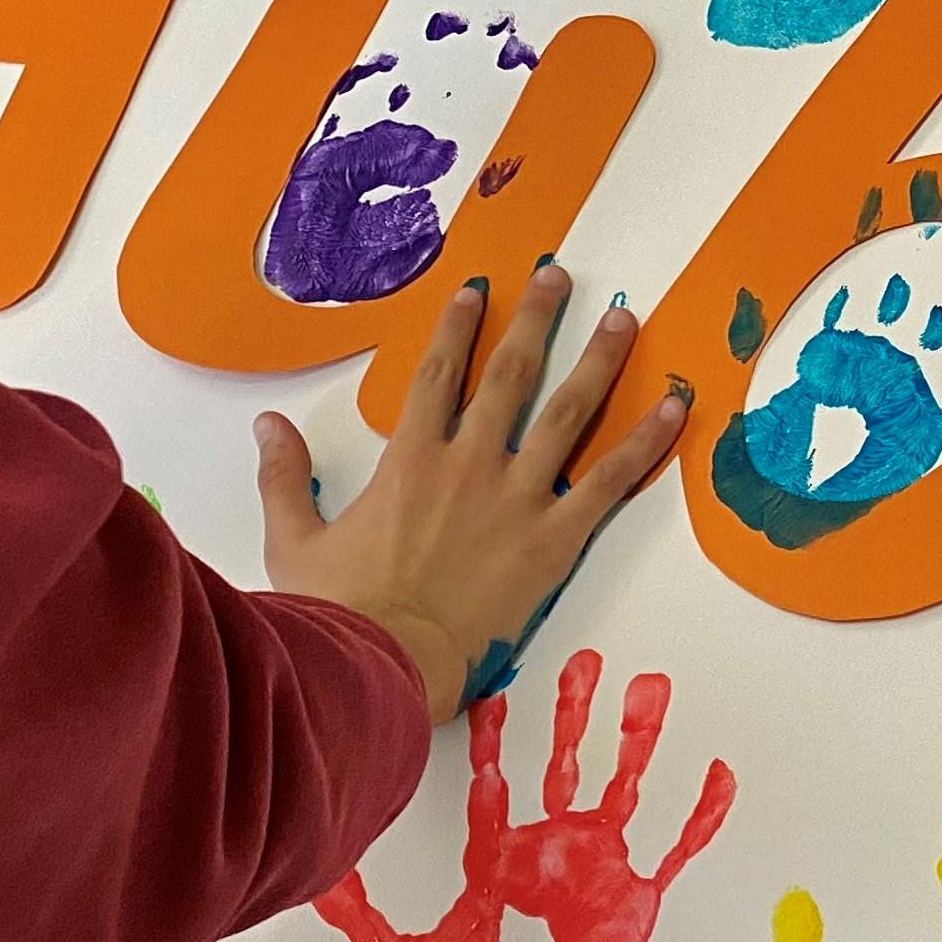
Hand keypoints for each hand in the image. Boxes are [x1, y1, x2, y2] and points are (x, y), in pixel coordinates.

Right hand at [257, 267, 690, 716]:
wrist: (385, 665)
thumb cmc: (340, 612)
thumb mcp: (294, 541)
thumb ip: (284, 477)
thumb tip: (266, 424)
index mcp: (411, 460)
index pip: (438, 374)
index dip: (458, 328)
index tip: (477, 292)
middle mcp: (469, 463)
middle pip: (510, 374)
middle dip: (536, 319)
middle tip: (559, 276)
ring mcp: (517, 498)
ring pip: (568, 412)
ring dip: (598, 360)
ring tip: (624, 319)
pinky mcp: (554, 541)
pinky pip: (609, 481)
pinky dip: (645, 443)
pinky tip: (674, 408)